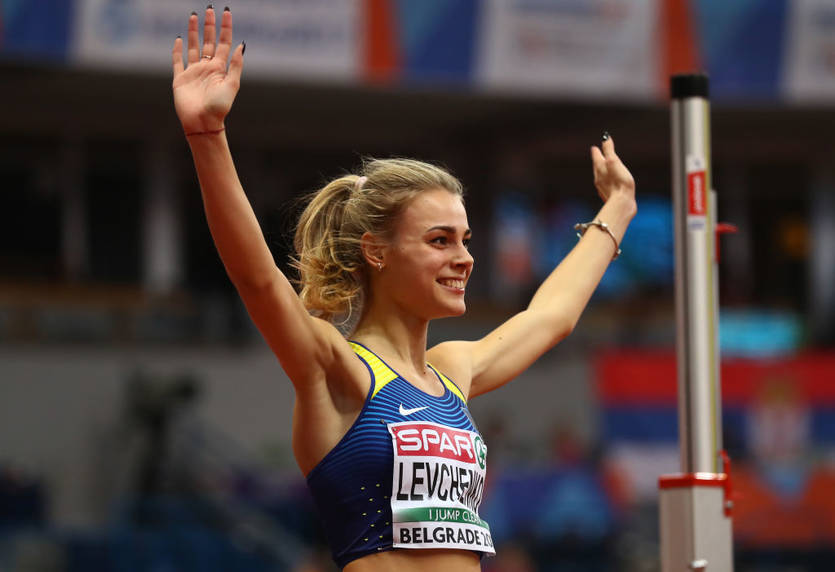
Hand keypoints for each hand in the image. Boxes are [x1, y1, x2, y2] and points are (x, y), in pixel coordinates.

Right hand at [172, 7, 243, 134]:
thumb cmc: (219, 107)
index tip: (226, 13)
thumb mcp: (232, 85)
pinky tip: (179, 39)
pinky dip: (177, 50)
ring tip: (194, 16)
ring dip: (194, 32)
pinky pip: (178, 61)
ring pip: (193, 47)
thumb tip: (242, 45)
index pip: (224, 43)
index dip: (225, 28)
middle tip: (209, 9)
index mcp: (220, 69)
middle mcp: (207, 68)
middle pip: (208, 41)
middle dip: (209, 25)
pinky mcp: (180, 79)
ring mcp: (193, 72)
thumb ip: (236, 65)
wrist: (202, 122)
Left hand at [590, 134, 634, 202]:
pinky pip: (606, 186)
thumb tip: (605, 137)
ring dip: (601, 171)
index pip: (596, 157)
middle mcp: (598, 178)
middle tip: (597, 155)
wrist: (622, 204)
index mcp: (600, 169)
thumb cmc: (619, 182)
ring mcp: (603, 188)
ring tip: (603, 168)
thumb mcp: (614, 162)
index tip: (594, 148)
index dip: (596, 151)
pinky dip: (607, 181)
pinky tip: (610, 184)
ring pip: (600, 177)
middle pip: (597, 167)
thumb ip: (609, 150)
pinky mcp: (608, 196)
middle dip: (598, 160)